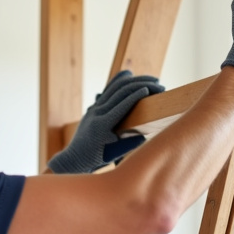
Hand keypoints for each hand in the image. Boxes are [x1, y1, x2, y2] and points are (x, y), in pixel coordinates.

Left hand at [47, 71, 163, 173]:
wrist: (75, 158)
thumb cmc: (95, 160)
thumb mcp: (112, 155)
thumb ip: (127, 145)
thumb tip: (144, 135)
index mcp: (102, 124)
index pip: (122, 104)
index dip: (137, 95)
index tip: (151, 89)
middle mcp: (97, 112)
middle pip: (121, 91)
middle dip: (141, 84)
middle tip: (159, 84)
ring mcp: (94, 108)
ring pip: (114, 87)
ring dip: (133, 80)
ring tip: (152, 79)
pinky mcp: (94, 107)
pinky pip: (107, 90)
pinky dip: (118, 81)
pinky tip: (128, 74)